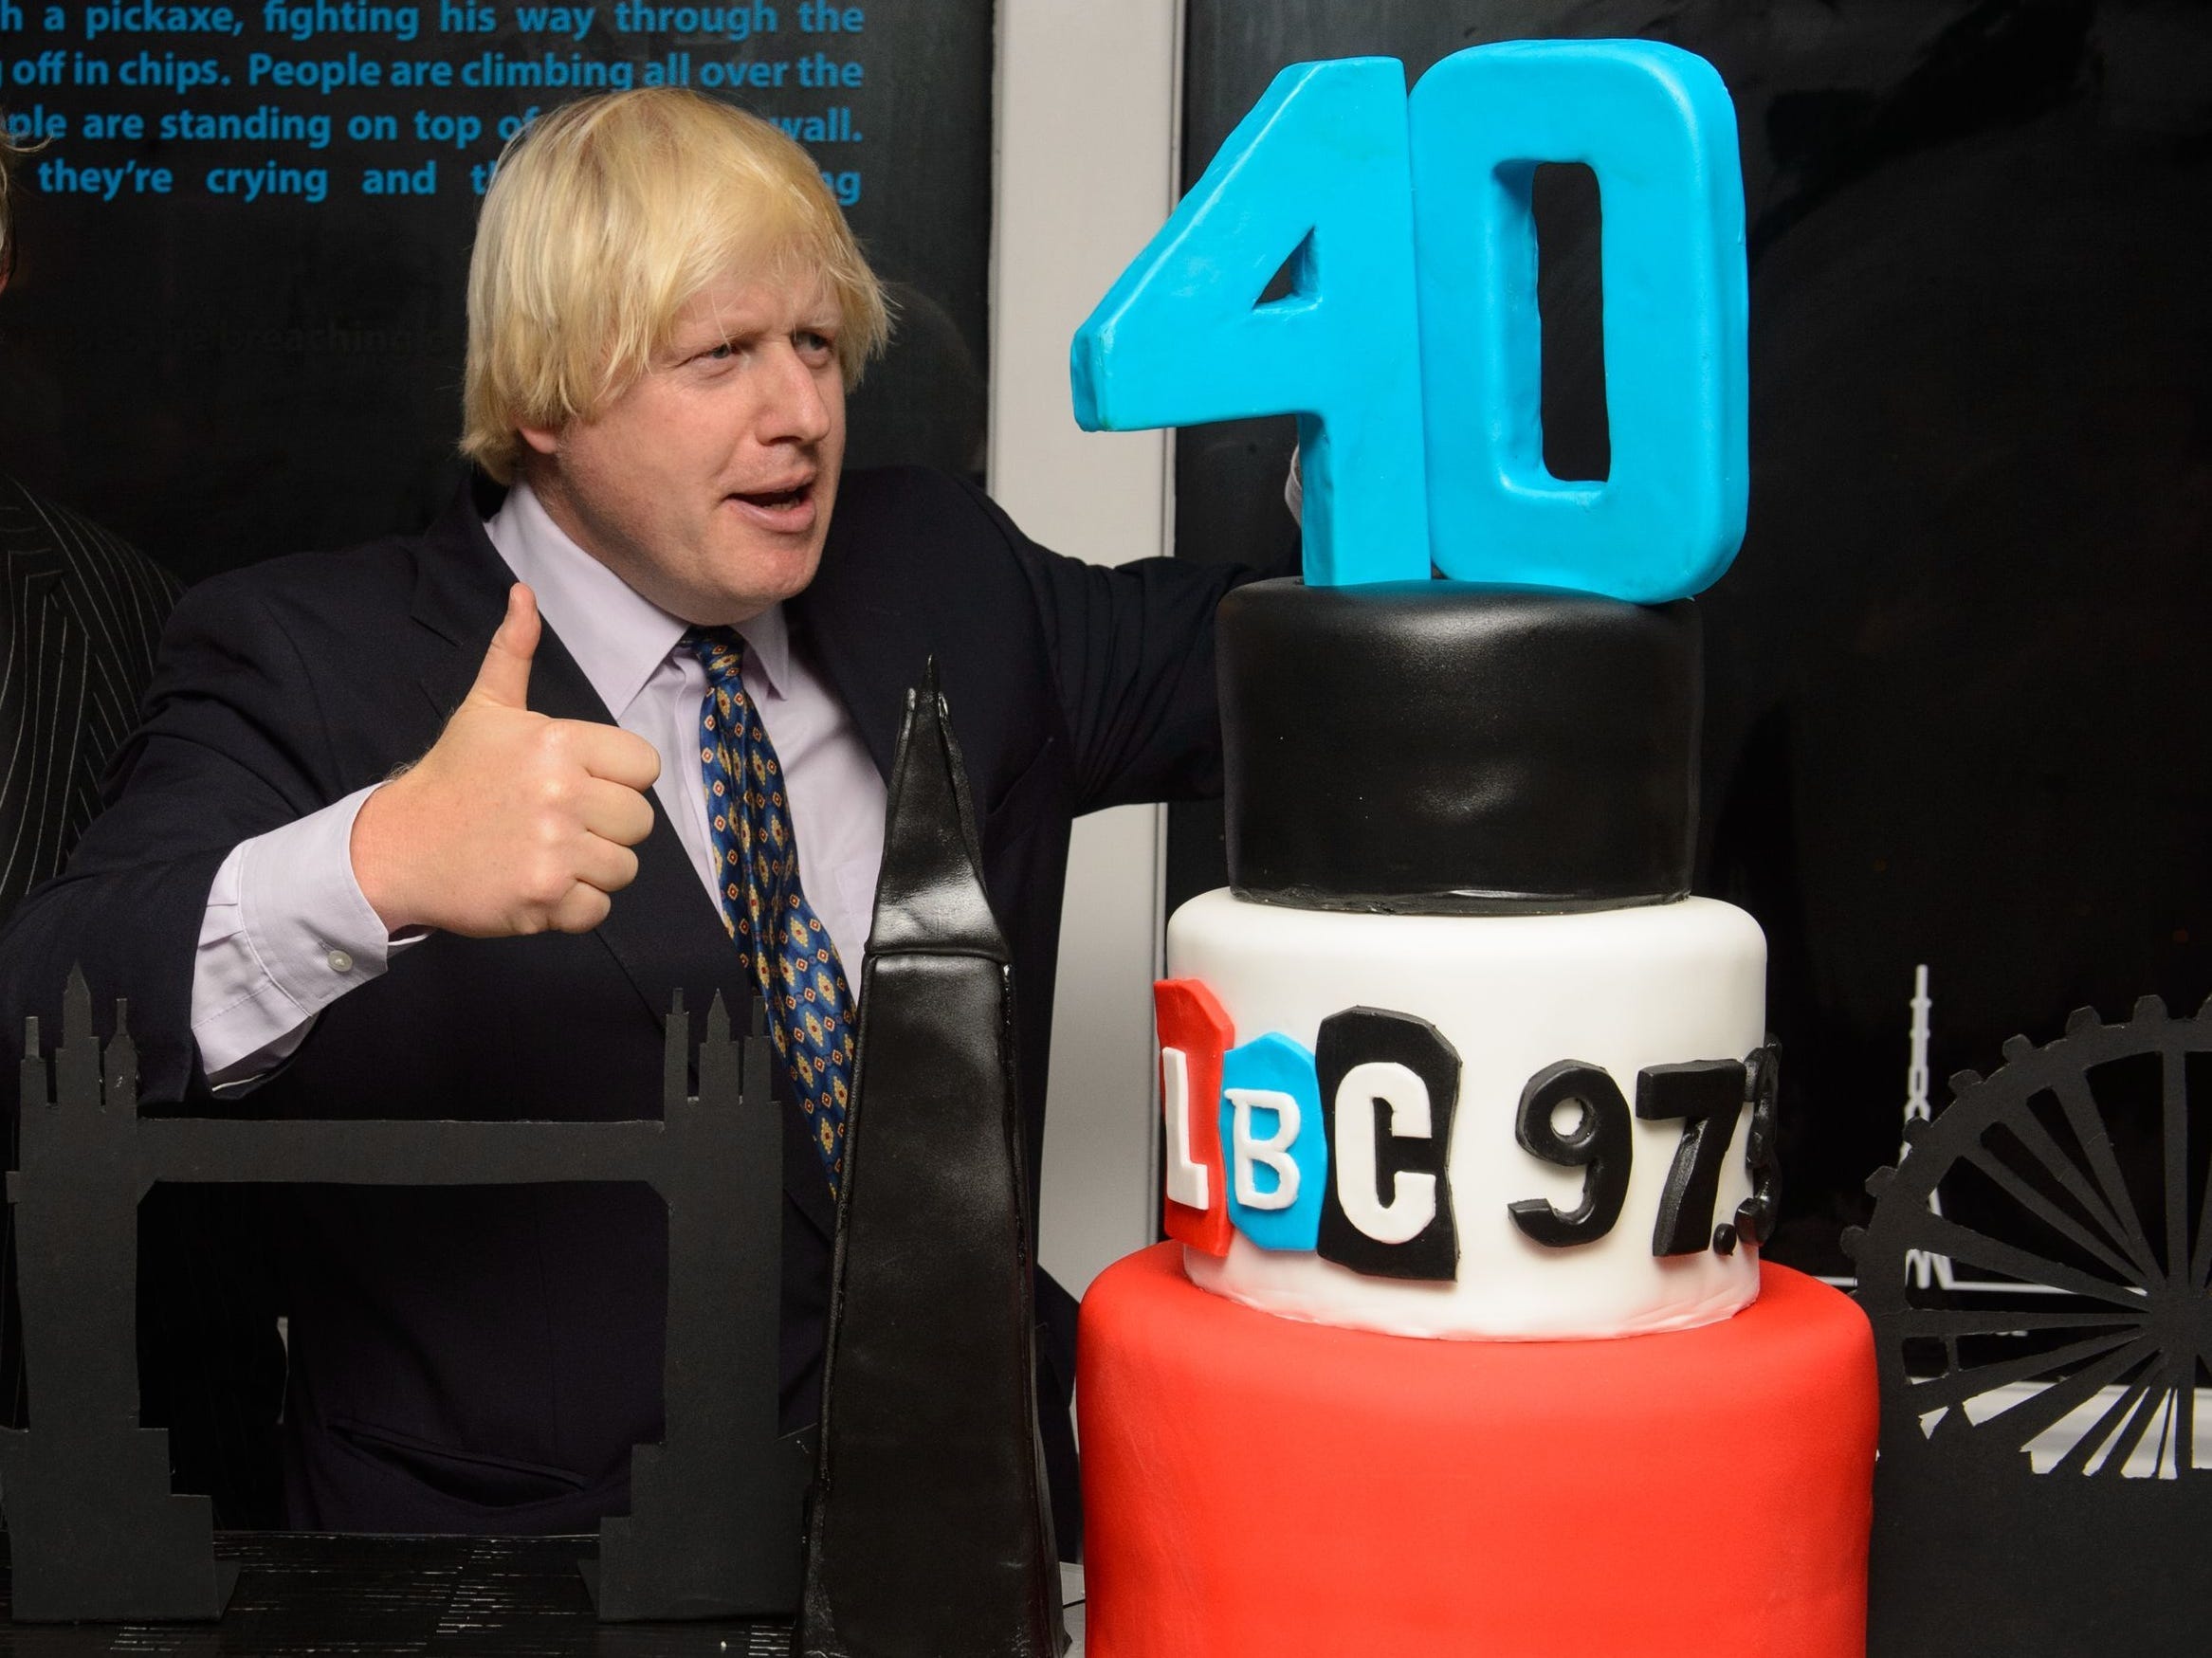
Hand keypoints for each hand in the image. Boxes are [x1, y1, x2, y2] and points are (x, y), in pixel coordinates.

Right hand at [351, 583, 662, 935]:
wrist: (399, 846)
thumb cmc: (453, 777)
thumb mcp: (486, 709)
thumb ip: (514, 652)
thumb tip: (524, 593)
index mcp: (560, 744)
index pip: (644, 766)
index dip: (619, 779)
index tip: (580, 784)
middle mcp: (563, 795)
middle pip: (640, 821)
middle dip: (607, 827)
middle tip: (558, 823)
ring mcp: (554, 850)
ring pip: (624, 867)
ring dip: (591, 868)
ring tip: (547, 852)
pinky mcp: (544, 898)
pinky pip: (598, 909)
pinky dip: (574, 907)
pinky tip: (539, 884)